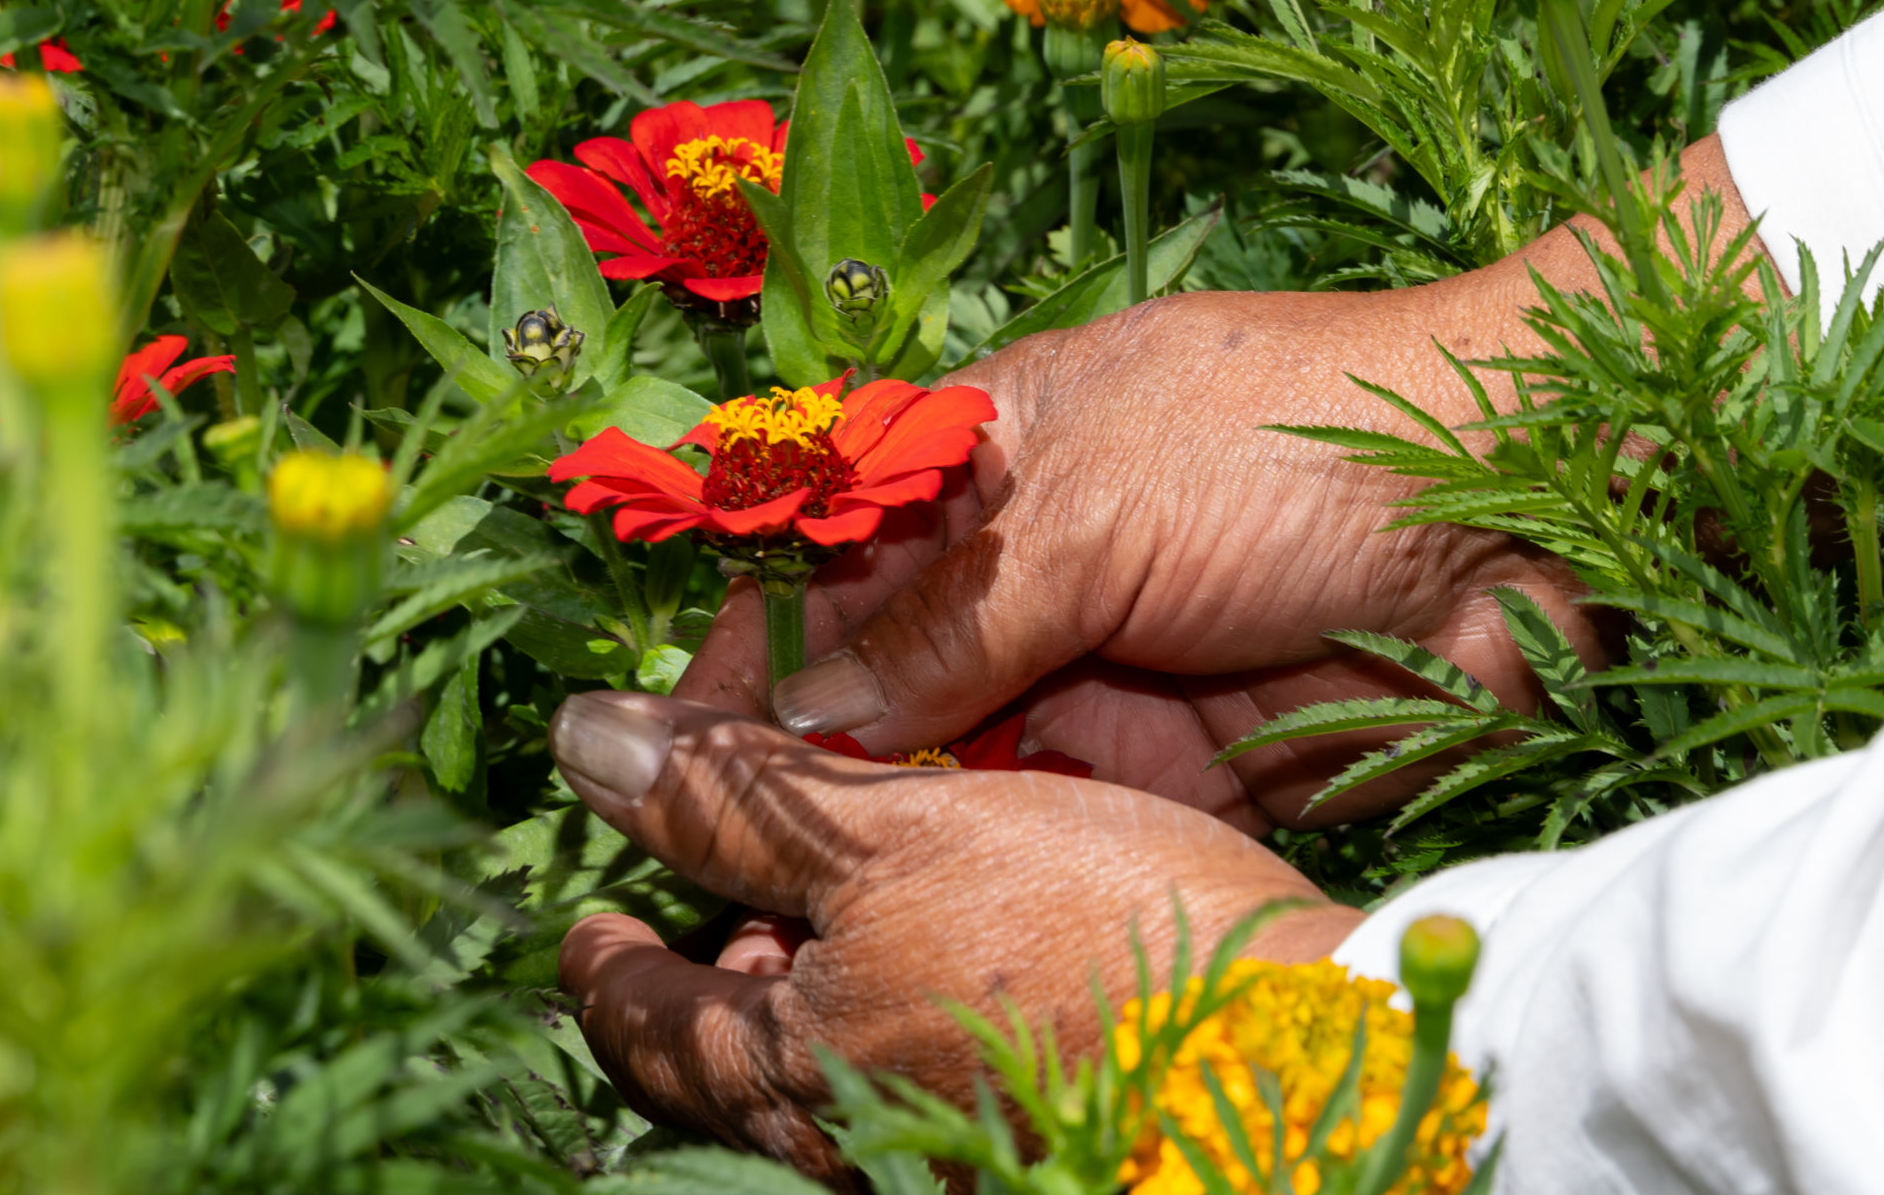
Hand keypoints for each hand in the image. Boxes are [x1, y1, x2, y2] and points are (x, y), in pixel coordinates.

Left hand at [550, 691, 1356, 1180]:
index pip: (639, 1024)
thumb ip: (736, 799)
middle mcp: (854, 1136)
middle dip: (726, 930)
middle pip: (737, 1037)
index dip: (602, 959)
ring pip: (838, 1038)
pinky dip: (907, 961)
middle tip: (732, 838)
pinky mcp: (1034, 1118)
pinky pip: (927, 1039)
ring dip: (823, 939)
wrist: (1300, 1051)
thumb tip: (587, 742)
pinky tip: (960, 893)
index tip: (583, 922)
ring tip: (853, 849)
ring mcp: (946, 1141)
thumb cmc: (1089, 931)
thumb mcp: (895, 833)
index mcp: (792, 1074)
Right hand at [675, 136, 1754, 829]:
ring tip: (763, 915)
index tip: (659, 734)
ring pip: (946, 759)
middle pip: (871, 668)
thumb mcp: (1092, 510)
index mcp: (994, 450)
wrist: (1537, 510)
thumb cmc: (1300, 445)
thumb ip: (939, 624)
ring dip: (870, 828)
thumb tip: (787, 716)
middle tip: (686, 860)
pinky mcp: (1168, 764)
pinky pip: (1043, 820)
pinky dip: (973, 867)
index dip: (743, 633)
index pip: (824, 541)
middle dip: (790, 753)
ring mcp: (1097, 666)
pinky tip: (900, 922)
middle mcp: (1030, 562)